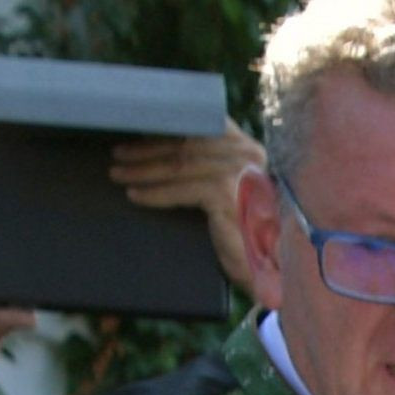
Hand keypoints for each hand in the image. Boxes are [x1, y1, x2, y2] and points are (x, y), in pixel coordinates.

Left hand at [109, 129, 266, 290]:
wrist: (274, 267)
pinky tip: (136, 195)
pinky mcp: (225, 194)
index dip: (170, 127)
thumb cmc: (253, 233)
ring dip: (143, 170)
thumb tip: (171, 151)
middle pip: (186, 144)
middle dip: (148, 149)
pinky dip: (155, 193)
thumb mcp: (236, 190)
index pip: (203, 126)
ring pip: (178, 164)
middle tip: (120, 155)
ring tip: (120, 174)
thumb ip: (215, 167)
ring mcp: (237, 172)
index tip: (142, 130)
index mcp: (249, 149)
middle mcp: (246, 154)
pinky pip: (180, 189)